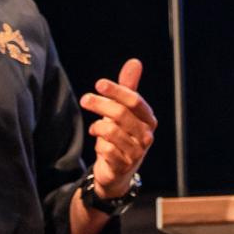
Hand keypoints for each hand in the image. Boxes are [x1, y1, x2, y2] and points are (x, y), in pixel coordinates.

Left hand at [79, 58, 155, 199]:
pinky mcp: (123, 166)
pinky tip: (99, 145)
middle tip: (85, 99)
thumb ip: (128, 87)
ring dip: (97, 127)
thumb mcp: (125, 111)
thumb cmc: (122, 135)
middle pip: (121, 114)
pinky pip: (106, 149)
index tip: (99, 84)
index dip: (116, 91)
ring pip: (111, 131)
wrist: (118, 171)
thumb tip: (135, 62)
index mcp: (149, 119)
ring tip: (95, 128)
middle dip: (100, 104)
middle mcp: (146, 136)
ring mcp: (136, 153)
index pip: (134, 100)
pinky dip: (99, 144)